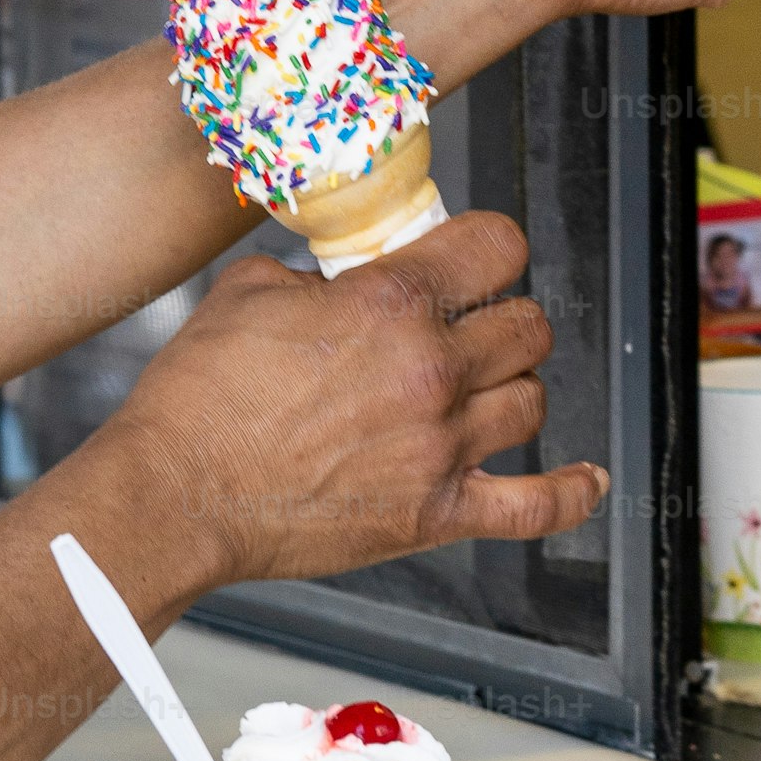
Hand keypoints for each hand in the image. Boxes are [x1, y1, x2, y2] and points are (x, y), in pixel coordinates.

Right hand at [92, 211, 604, 586]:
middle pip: (527, 325)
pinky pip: (536, 506)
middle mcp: (431, 371)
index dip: (491, 246)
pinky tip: (586, 480)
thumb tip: (340, 279)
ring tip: (485, 389)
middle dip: (502, 316)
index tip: (479, 256)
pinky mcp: (434, 514)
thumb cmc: (198, 401)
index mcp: (390, 303)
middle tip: (473, 325)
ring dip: (513, 388)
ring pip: (533, 400)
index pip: (497, 247)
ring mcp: (440, 447)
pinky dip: (571, 494)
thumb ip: (314, 274)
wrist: (175, 494)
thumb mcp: (248, 292)